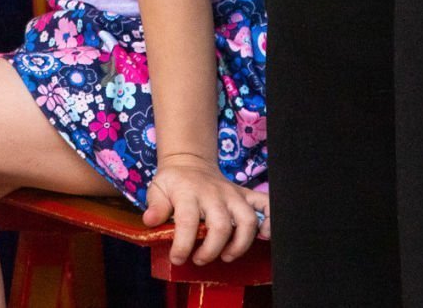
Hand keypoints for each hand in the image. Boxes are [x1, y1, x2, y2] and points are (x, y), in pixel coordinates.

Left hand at [143, 157, 268, 265]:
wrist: (190, 163)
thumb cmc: (173, 183)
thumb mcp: (157, 189)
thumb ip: (155, 206)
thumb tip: (151, 220)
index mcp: (188, 192)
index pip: (187, 220)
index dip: (183, 244)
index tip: (178, 258)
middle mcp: (214, 193)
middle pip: (221, 225)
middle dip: (212, 249)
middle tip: (200, 259)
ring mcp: (233, 194)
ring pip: (247, 220)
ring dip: (240, 244)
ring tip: (226, 256)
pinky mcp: (246, 195)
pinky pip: (267, 204)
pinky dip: (271, 221)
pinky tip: (264, 236)